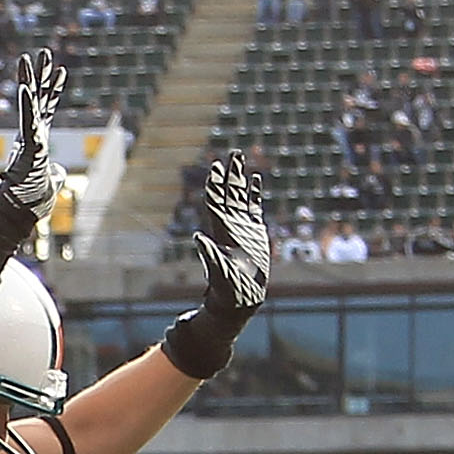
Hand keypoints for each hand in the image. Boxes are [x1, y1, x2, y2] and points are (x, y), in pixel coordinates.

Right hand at [0, 48, 66, 223]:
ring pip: (30, 104)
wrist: (21, 213)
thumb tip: (61, 173)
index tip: (61, 70)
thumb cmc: (31, 203)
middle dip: (40, 75)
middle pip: (38, 98)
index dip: (54, 90)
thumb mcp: (51, 183)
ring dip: (31, 80)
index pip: (47, 109)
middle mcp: (32, 135)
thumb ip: (57, 174)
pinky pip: (28, 122)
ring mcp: (29, 139)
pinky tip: (27, 87)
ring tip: (30, 57)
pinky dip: (28, 105)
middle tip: (43, 52)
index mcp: (37, 140)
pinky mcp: (28, 147)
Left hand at [190, 154, 269, 323]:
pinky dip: (254, 194)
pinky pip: (254, 208)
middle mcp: (230, 226)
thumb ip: (209, 254)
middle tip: (232, 153)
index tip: (215, 166)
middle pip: (228, 194)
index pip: (217, 202)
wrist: (238, 300)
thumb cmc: (226, 290)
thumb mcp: (217, 272)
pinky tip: (255, 180)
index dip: (216, 185)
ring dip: (240, 178)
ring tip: (240, 158)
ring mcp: (242, 227)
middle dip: (230, 174)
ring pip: (240, 197)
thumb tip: (198, 238)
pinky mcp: (254, 233)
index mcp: (221, 231)